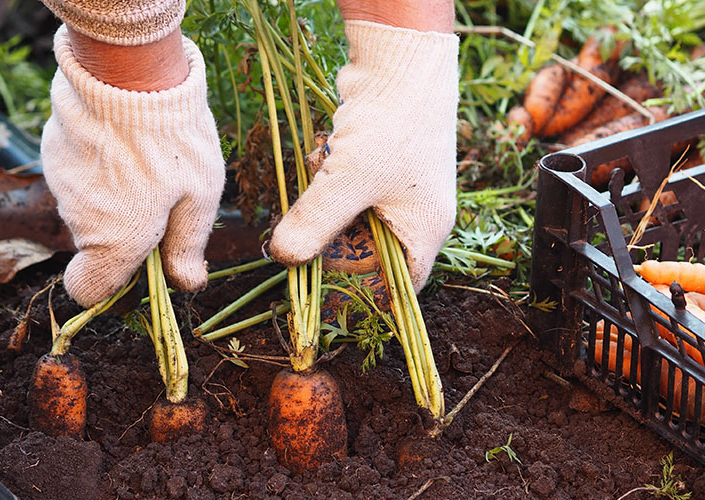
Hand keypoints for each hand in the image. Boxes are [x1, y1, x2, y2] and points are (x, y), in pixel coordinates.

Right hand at [41, 26, 224, 306]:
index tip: (144, 268)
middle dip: (128, 234)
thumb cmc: (174, 140)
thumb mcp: (200, 197)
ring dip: (116, 197)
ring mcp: (61, 184)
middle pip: (98, 246)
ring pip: (90, 207)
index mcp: (114, 242)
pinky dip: (100, 167)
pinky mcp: (52, 151)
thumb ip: (188, 245)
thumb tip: (186, 285)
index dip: (114, 287)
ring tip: (149, 160)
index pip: (89, 291)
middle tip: (166, 199)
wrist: (128, 73)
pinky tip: (126, 140)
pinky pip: (80, 174)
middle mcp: (78, 221)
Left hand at [269, 21, 458, 290]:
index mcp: (423, 233)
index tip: (317, 298)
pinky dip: (324, 181)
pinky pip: (341, 192)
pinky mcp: (373, 167)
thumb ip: (313, 223)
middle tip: (295, 240)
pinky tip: (321, 155)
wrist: (401, 61)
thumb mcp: (347, 180)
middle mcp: (413, 217)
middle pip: (365, 256)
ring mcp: (393, 191)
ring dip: (322, 208)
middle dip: (329, 244)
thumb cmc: (390, 127)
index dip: (360, 300)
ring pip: (347, 221)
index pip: (396, 289)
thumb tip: (280, 259)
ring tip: (315, 180)